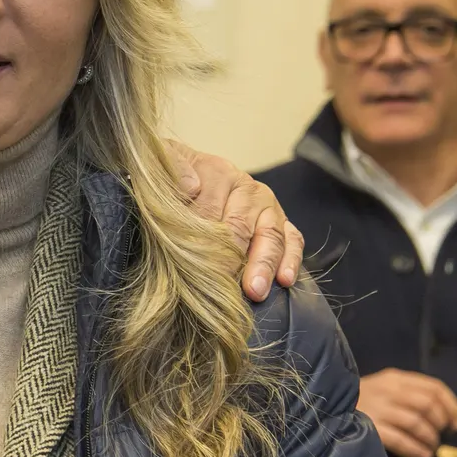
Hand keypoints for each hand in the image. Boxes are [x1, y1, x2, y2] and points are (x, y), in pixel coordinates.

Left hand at [168, 141, 303, 300]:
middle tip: (223, 285)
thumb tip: (190, 187)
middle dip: (232, 258)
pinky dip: (290, 260)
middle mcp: (247, 189)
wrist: (188, 173)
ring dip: (263, 264)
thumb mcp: (163, 166)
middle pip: (241, 226)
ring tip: (255, 291)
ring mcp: (268, 206)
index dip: (200, 238)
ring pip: (271, 235)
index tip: (194, 264)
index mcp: (218, 173)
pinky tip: (285, 280)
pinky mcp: (281, 222)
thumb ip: (174, 170)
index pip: (209, 209)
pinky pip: (292, 239)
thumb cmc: (172, 179)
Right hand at [357, 368, 456, 456]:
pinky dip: (415, 449)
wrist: (322, 408)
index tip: (455, 422)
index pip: (433, 387)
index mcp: (394, 378)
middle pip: (428, 405)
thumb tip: (440, 412)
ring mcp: (378, 409)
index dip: (451, 406)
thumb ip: (408, 393)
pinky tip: (421, 456)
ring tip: (431, 448)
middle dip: (440, 423)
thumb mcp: (382, 387)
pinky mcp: (369, 427)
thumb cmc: (357, 400)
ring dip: (430, 439)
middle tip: (441, 435)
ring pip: (417, 424)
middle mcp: (388, 390)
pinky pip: (401, 440)